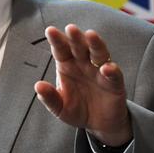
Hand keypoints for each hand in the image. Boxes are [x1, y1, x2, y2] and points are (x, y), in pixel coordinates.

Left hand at [34, 24, 131, 145]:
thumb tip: (38, 86)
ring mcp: (100, 71)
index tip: (50, 31)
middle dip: (75, 37)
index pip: (61, 49)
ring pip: (99, 53)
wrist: (99, 124)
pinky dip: (112, 70)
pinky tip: (107, 68)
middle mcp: (83, 63)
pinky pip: (114, 74)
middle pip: (79, 46)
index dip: (56, 40)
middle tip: (70, 28)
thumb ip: (49, 98)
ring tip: (91, 35)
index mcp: (67, 65)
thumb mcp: (59, 107)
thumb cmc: (76, 109)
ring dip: (95, 44)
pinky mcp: (115, 83)